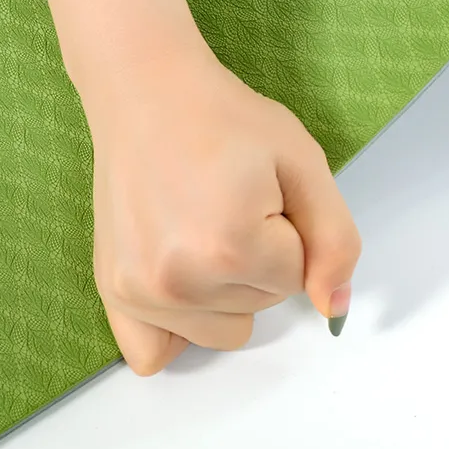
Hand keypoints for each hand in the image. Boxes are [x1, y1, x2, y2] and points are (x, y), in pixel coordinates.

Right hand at [85, 42, 360, 374]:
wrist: (149, 93)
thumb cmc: (227, 120)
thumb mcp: (303, 162)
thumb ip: (334, 239)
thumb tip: (333, 309)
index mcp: (230, 246)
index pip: (298, 277)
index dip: (290, 230)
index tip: (261, 191)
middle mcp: (178, 282)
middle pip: (262, 306)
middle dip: (263, 260)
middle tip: (231, 202)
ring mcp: (139, 293)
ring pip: (225, 330)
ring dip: (228, 290)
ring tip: (203, 226)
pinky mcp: (114, 292)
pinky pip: (156, 355)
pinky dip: (179, 327)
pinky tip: (180, 277)